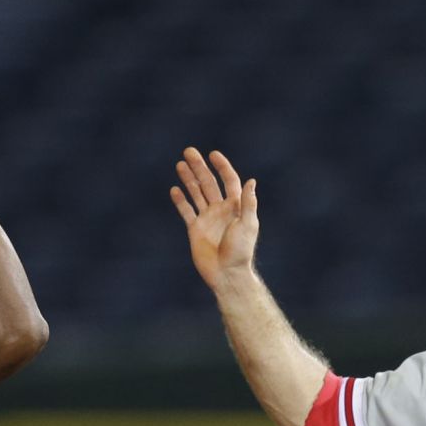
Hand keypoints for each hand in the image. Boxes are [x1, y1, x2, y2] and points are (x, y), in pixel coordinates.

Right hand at [171, 147, 258, 288]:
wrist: (226, 274)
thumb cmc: (240, 251)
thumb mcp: (248, 225)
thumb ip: (248, 203)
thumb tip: (251, 180)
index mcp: (235, 206)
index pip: (228, 180)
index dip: (222, 166)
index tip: (213, 154)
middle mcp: (220, 209)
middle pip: (208, 183)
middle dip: (199, 167)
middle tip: (188, 151)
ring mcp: (207, 218)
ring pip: (196, 193)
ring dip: (188, 179)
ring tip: (179, 164)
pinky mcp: (195, 229)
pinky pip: (186, 211)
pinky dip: (181, 200)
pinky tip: (174, 189)